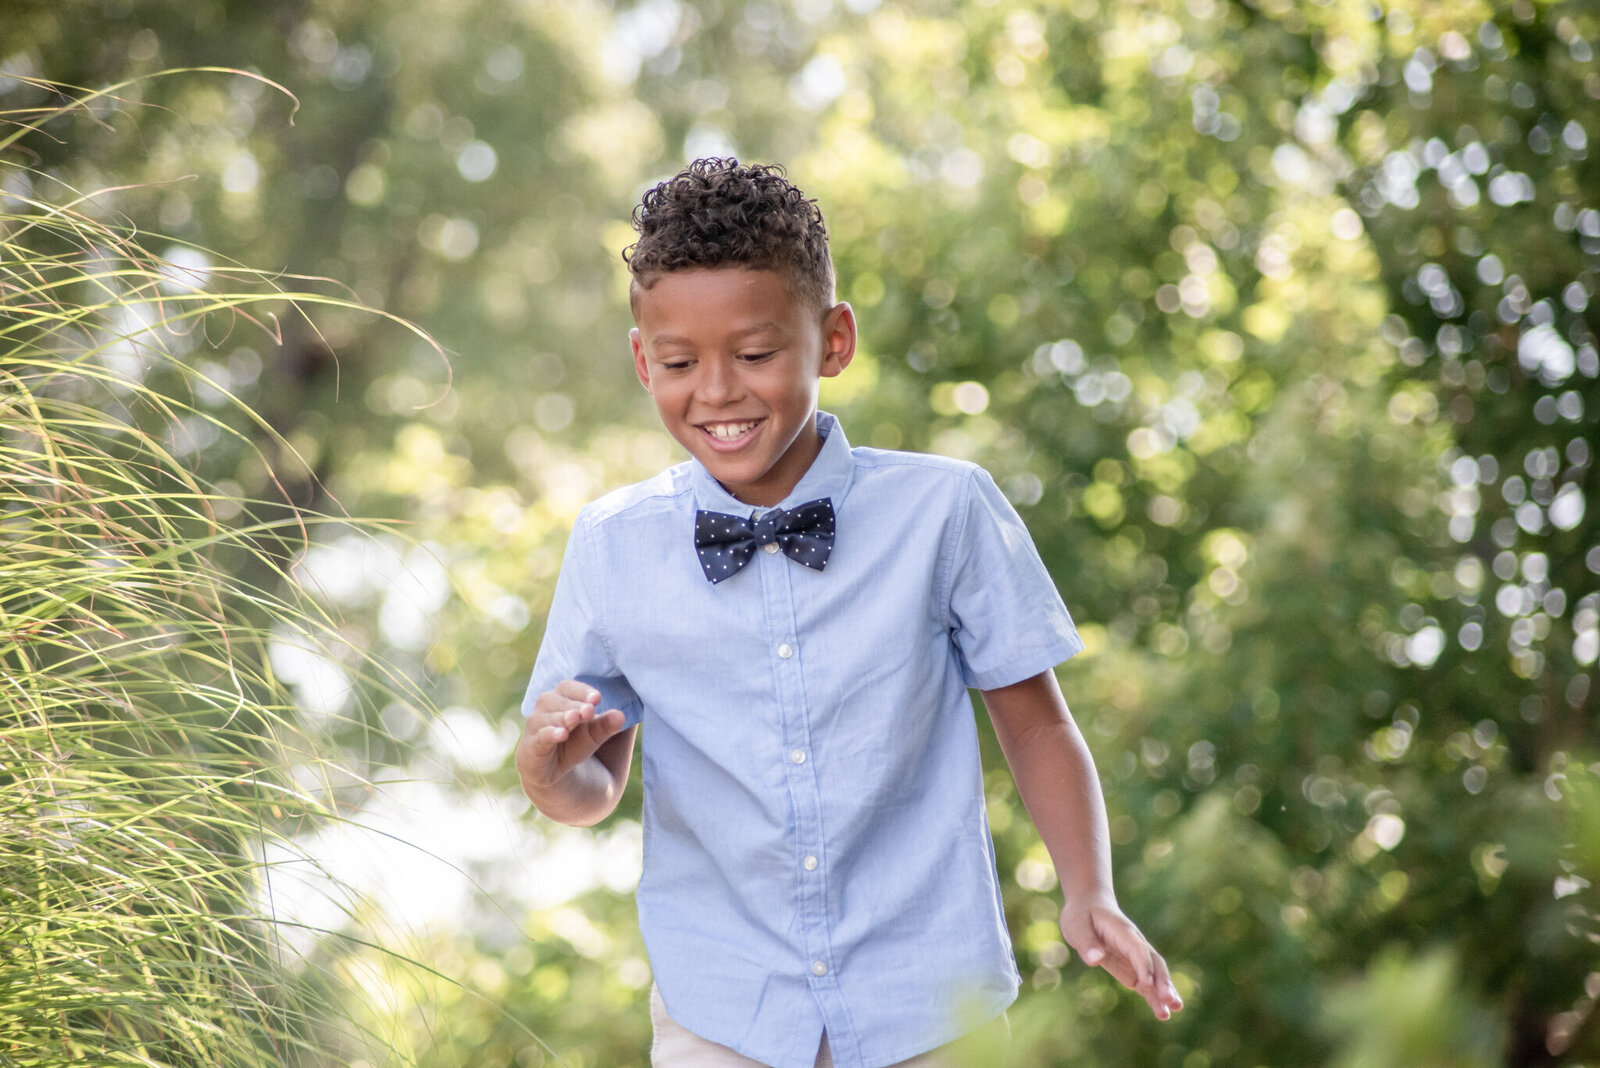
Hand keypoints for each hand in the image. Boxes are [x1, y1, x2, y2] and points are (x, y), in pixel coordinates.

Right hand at [516, 680, 628, 791]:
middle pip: (554, 700)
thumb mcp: (595, 737)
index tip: (598, 698)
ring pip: (544, 719)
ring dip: (562, 717)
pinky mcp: (529, 752)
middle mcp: (542, 712)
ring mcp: (533, 732)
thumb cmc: (575, 748)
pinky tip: (562, 734)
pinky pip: (538, 740)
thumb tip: (621, 715)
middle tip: (590, 710)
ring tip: (576, 718)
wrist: (558, 783)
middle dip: (573, 705)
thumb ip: (607, 726)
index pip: (567, 687)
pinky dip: (549, 735)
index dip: (581, 691)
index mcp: (559, 701)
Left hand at [1059, 895, 1183, 1019]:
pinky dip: (1154, 996)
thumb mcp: (1076, 926)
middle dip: (1162, 982)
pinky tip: (1162, 1012)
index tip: (1147, 984)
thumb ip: (1086, 943)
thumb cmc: (1082, 915)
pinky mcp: (1132, 967)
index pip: (1137, 949)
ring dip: (1163, 992)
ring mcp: (1136, 957)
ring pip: (1155, 975)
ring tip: (1172, 1011)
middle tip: (1170, 1001)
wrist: (1090, 906)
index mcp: (1123, 931)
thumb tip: (1096, 960)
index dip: (1143, 965)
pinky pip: (1146, 983)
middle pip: (1154, 963)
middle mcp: (1135, 944)